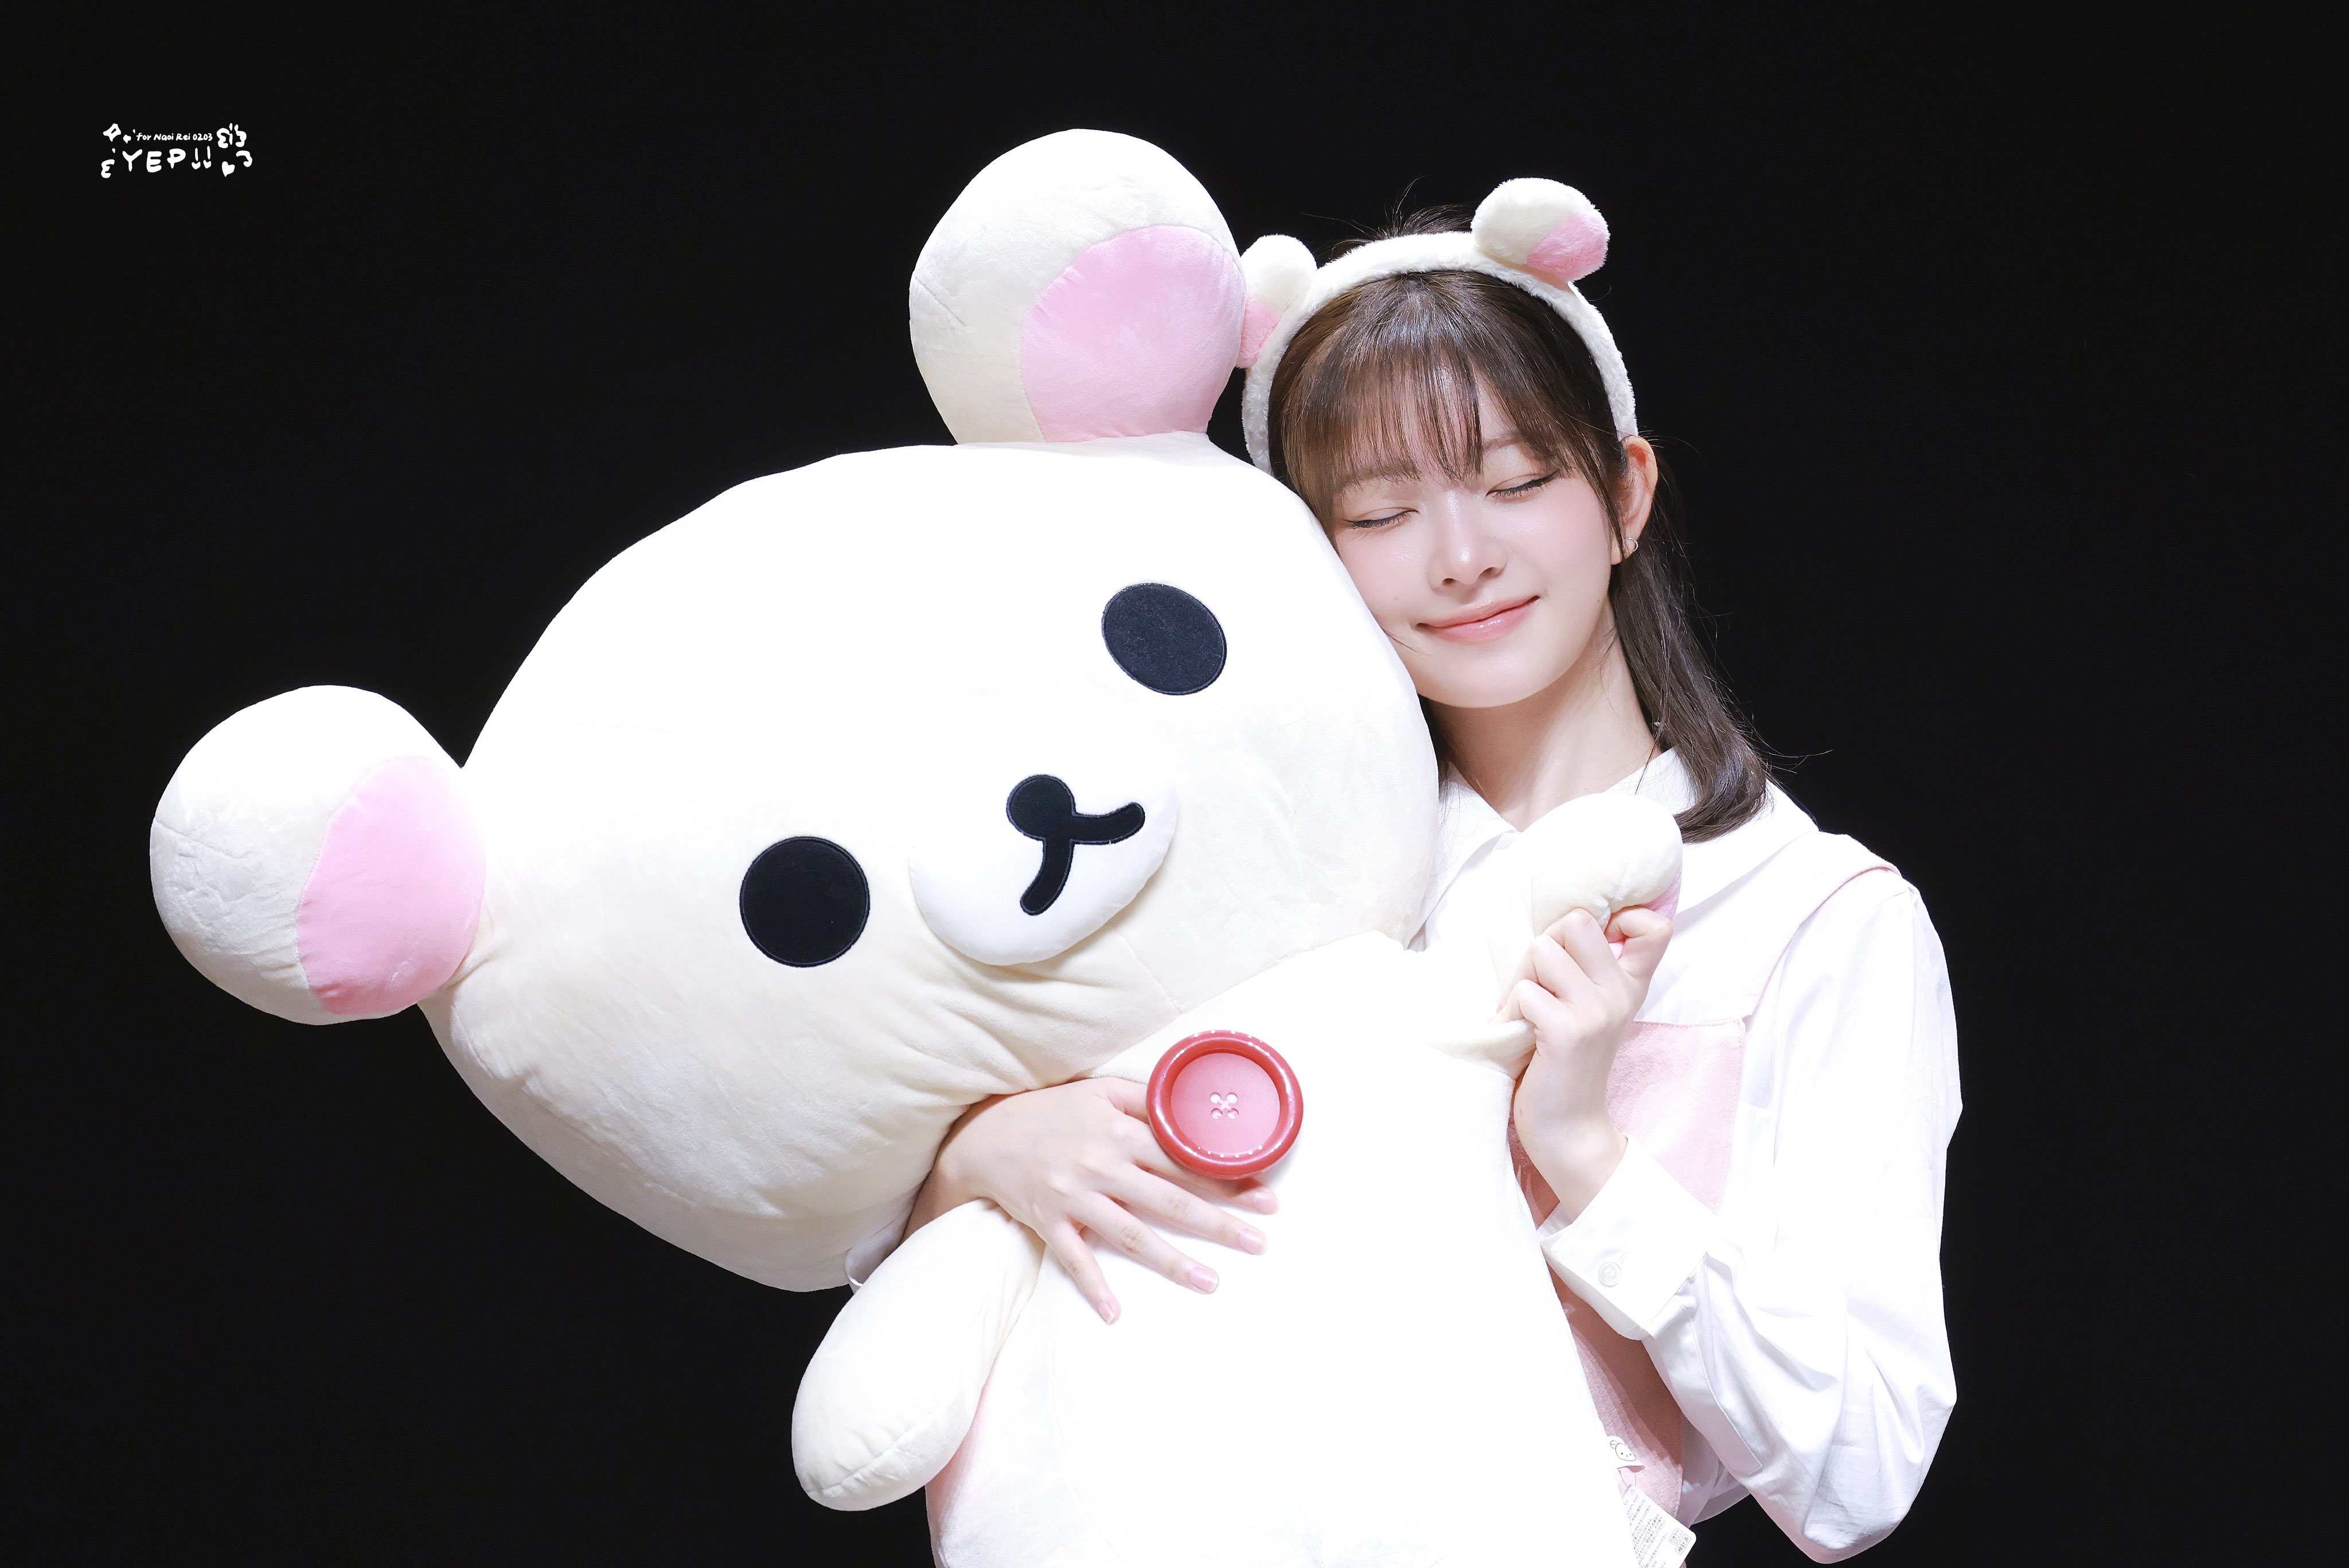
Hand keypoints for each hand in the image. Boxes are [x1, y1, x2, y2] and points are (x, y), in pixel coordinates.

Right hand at [906, 1078, 1275, 1322]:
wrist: (984, 1134)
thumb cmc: (1050, 1110)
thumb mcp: (1099, 1091)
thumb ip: (1146, 1099)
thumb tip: (1193, 1109)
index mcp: (1119, 1131)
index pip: (1184, 1159)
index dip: (1226, 1178)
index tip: (1264, 1195)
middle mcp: (1102, 1166)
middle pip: (1170, 1200)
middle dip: (1219, 1223)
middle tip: (1259, 1241)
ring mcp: (1075, 1197)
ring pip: (1132, 1235)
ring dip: (1173, 1262)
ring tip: (1211, 1282)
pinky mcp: (1048, 1222)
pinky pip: (1074, 1260)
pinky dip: (1093, 1287)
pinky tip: (1115, 1313)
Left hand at [1504, 905, 1670, 1221]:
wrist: (1568, 1127)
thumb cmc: (1565, 1058)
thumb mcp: (1590, 1008)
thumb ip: (1590, 965)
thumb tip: (1567, 915)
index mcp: (1630, 984)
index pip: (1655, 926)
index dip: (1617, 917)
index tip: (1588, 946)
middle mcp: (1620, 993)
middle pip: (1576, 921)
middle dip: (1546, 945)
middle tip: (1541, 985)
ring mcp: (1597, 1012)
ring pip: (1543, 950)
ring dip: (1523, 978)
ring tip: (1529, 1012)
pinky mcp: (1569, 1032)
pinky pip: (1525, 991)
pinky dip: (1511, 1011)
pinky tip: (1520, 1035)